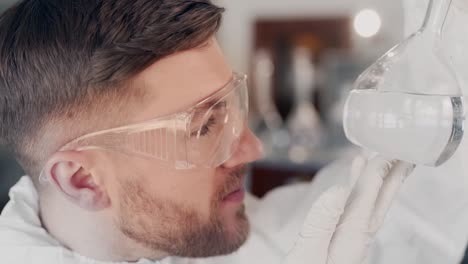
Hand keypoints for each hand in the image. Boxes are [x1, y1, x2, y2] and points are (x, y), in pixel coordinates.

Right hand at [283, 155, 414, 263]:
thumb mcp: (307, 254)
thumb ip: (321, 223)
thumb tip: (338, 190)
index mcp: (349, 239)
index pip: (368, 198)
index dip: (377, 173)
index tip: (384, 151)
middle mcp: (355, 238)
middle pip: (380, 201)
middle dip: (393, 175)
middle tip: (406, 151)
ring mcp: (349, 239)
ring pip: (371, 204)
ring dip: (379, 180)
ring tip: (384, 158)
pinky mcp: (339, 239)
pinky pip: (355, 209)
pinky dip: (357, 191)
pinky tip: (352, 181)